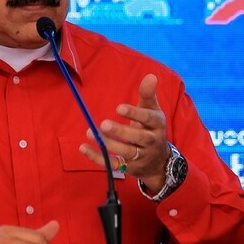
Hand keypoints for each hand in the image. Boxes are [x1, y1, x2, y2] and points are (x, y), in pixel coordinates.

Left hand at [79, 73, 170, 192]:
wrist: (159, 161)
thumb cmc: (151, 129)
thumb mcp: (152, 111)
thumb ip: (148, 94)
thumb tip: (151, 75)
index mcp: (157, 125)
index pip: (148, 119)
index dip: (135, 114)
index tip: (119, 108)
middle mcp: (151, 141)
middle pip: (138, 138)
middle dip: (121, 132)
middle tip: (104, 124)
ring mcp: (141, 156)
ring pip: (126, 152)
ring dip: (108, 143)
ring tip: (91, 132)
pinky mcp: (129, 168)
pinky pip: (114, 165)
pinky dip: (98, 157)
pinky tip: (84, 148)